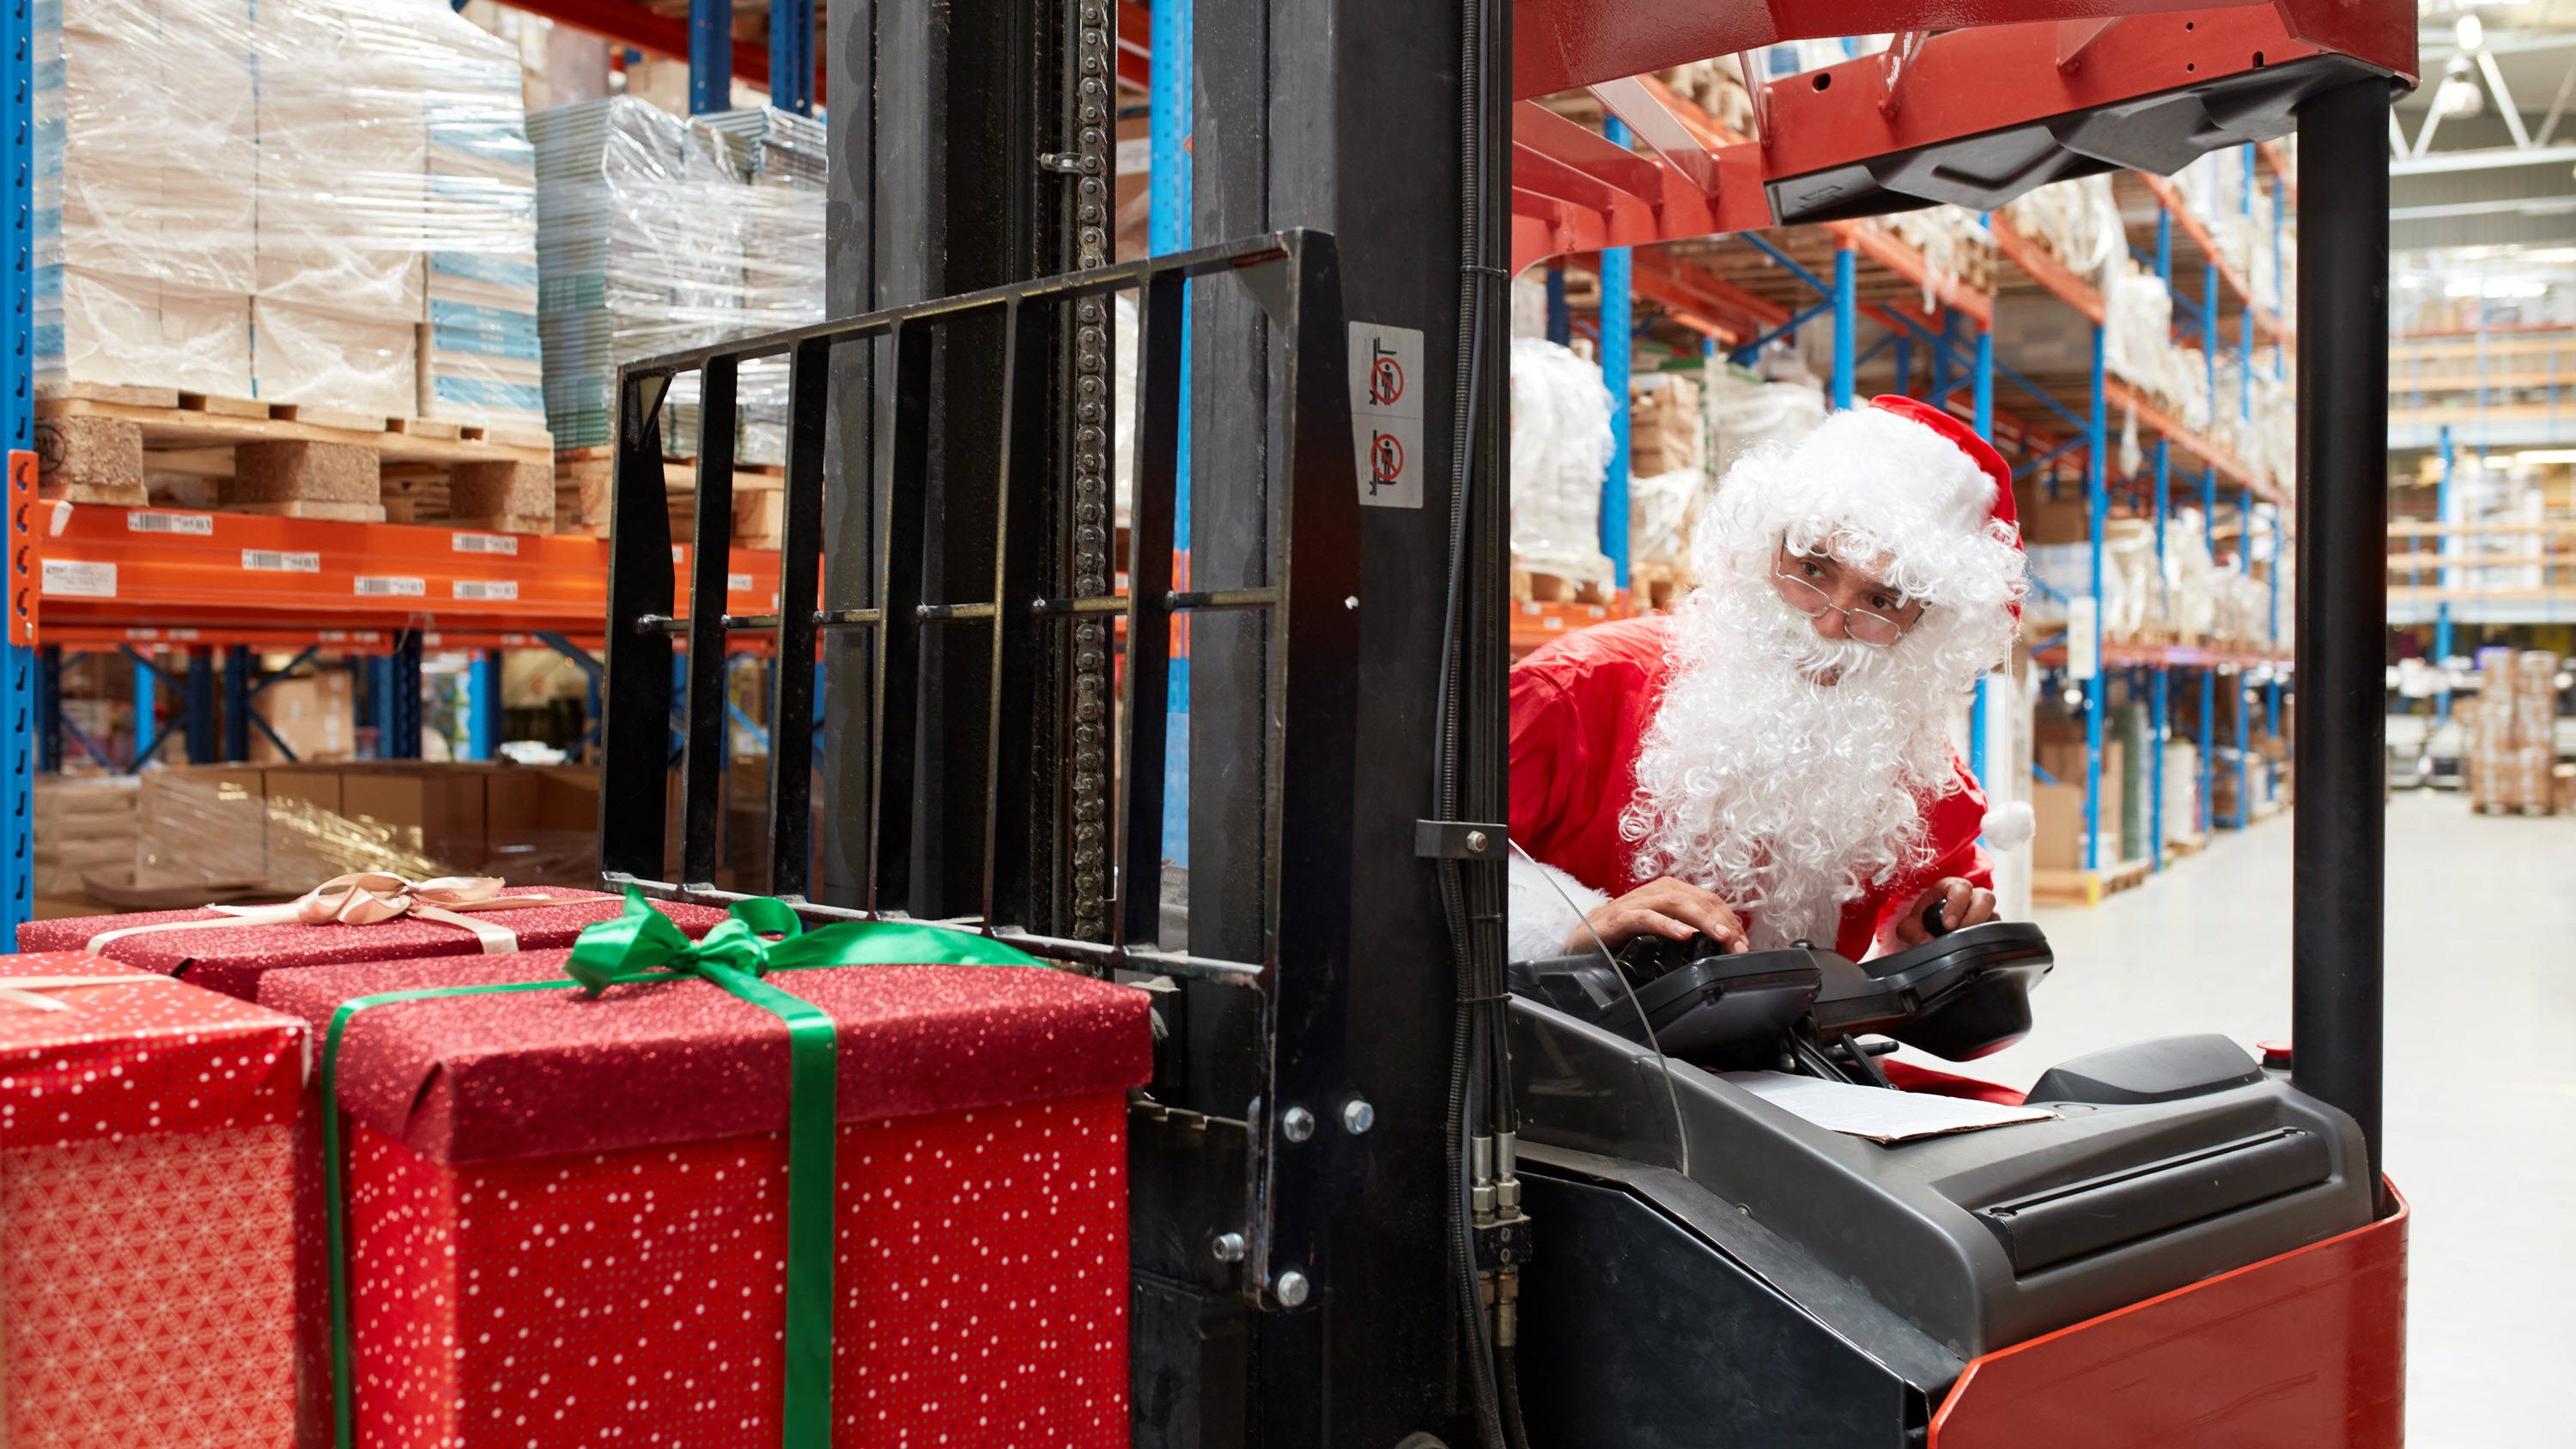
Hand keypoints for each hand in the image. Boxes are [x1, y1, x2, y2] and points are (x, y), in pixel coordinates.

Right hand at [1567, 877, 1747, 955]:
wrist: (1582, 937)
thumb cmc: (1624, 934)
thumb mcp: (1661, 930)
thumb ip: (1685, 930)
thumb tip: (1719, 943)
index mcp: (1670, 891)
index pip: (1709, 900)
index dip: (1730, 920)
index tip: (1742, 944)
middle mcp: (1656, 891)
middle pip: (1699, 899)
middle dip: (1723, 922)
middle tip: (1738, 946)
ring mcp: (1638, 903)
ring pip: (1677, 904)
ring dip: (1703, 920)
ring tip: (1720, 937)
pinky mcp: (1621, 918)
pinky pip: (1647, 918)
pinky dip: (1668, 925)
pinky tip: (1684, 935)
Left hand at [1894, 878, 1997, 945]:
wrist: (1926, 938)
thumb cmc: (1920, 925)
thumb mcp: (1909, 927)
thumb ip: (1912, 932)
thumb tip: (1927, 944)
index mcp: (1950, 889)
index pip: (1960, 888)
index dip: (1957, 903)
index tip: (1948, 924)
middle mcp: (1971, 898)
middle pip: (1986, 897)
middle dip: (1975, 915)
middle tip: (1961, 931)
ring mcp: (1984, 914)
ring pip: (1995, 915)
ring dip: (1984, 928)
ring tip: (1970, 942)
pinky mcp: (1991, 931)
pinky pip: (1998, 934)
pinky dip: (1991, 941)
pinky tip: (1979, 950)